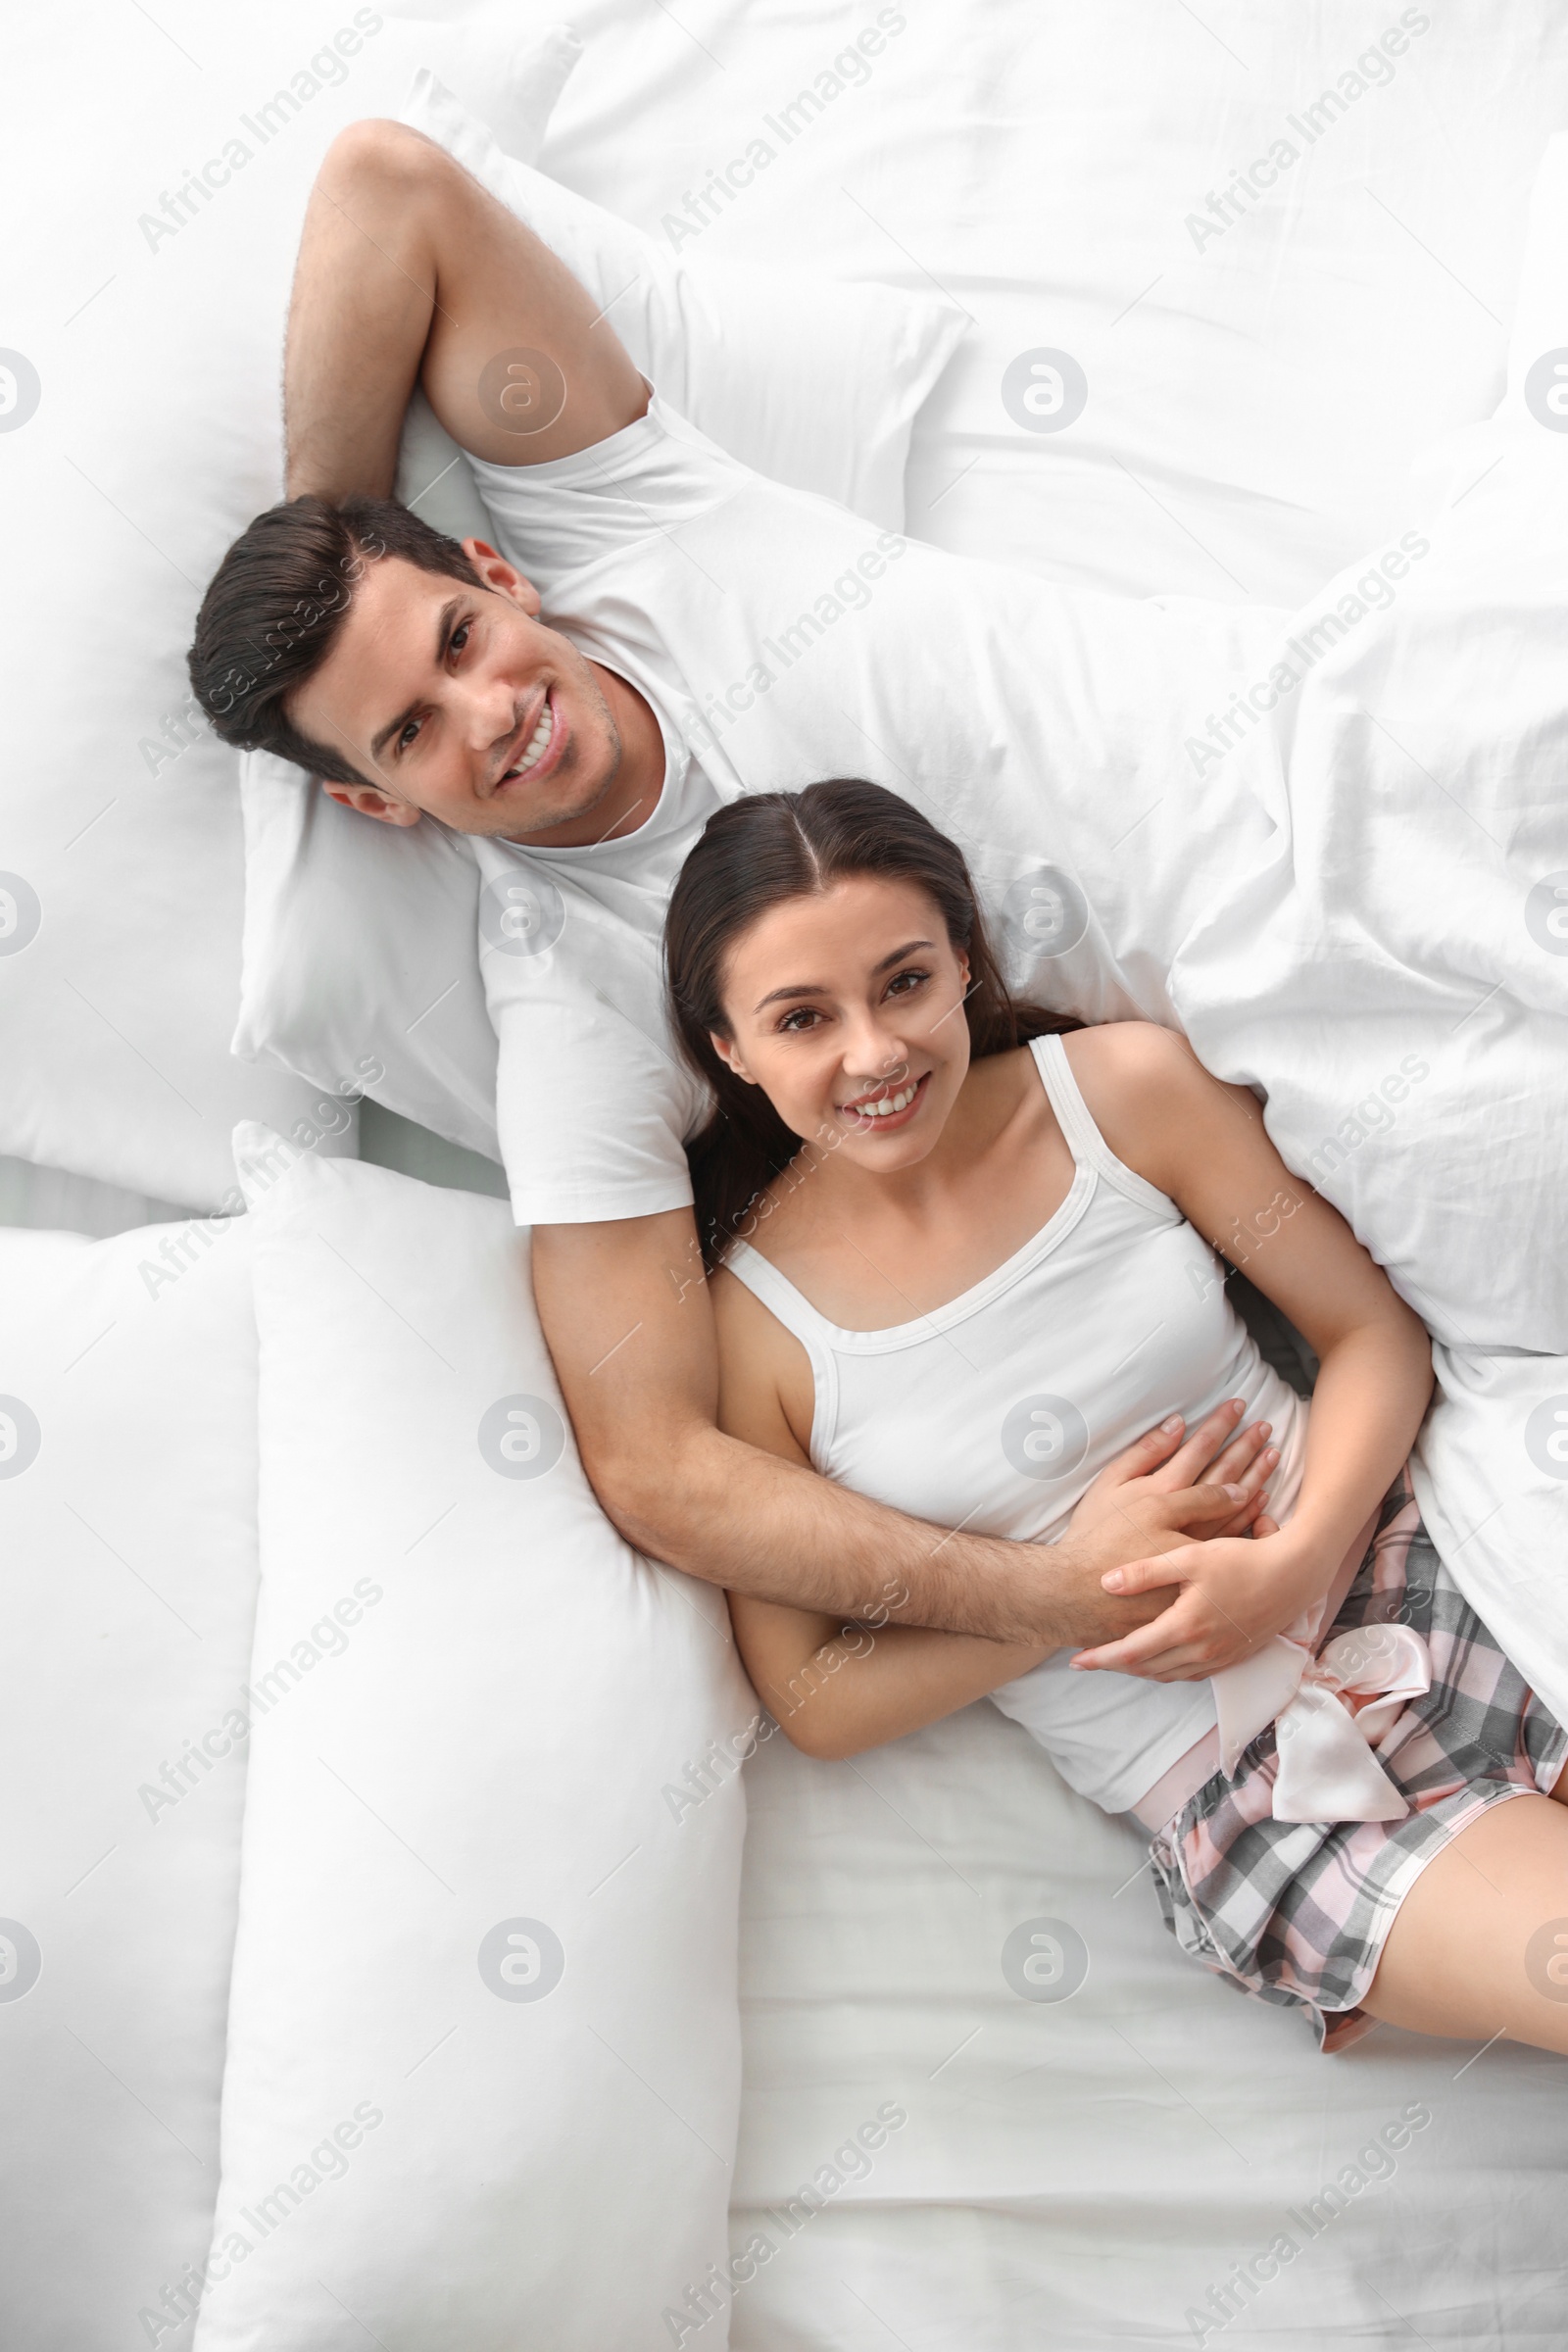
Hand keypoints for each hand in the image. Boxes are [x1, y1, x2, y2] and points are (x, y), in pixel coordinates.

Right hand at [1037, 1401, 1278, 1649]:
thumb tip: (1175, 1424)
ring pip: (1236, 1505)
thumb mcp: (1108, 1485)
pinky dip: (1251, 1515)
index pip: (1200, 1450)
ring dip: (1256, 1475)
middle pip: (1224, 1474)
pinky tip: (1263, 1498)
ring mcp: (1195, 1545)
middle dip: (1246, 1446)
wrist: (1084, 1591)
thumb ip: (1143, 1454)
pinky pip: (1234, 1537)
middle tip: (1265, 1427)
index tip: (1238, 1406)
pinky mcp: (1200, 1569)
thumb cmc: (1093, 1536)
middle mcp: (1182, 1517)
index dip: (1220, 1426)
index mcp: (1159, 1492)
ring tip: (1273, 1454)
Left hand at [1070, 1517, 1324, 1680]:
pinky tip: (1157, 1658)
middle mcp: (1201, 1651)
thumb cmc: (1242, 1560)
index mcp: (1186, 1627)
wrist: (1295, 1575)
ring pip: (1168, 1674)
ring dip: (1140, 1670)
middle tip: (1089, 1659)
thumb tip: (1105, 1583)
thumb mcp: (1190, 1558)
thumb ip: (1146, 1571)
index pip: (1132, 1652)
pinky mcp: (1233, 1658)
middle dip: (1115, 1666)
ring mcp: (1219, 1658)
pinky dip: (1166, 1670)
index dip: (1101, 1657)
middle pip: (1146, 1669)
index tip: (1076, 1659)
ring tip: (1116, 1659)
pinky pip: (1190, 1674)